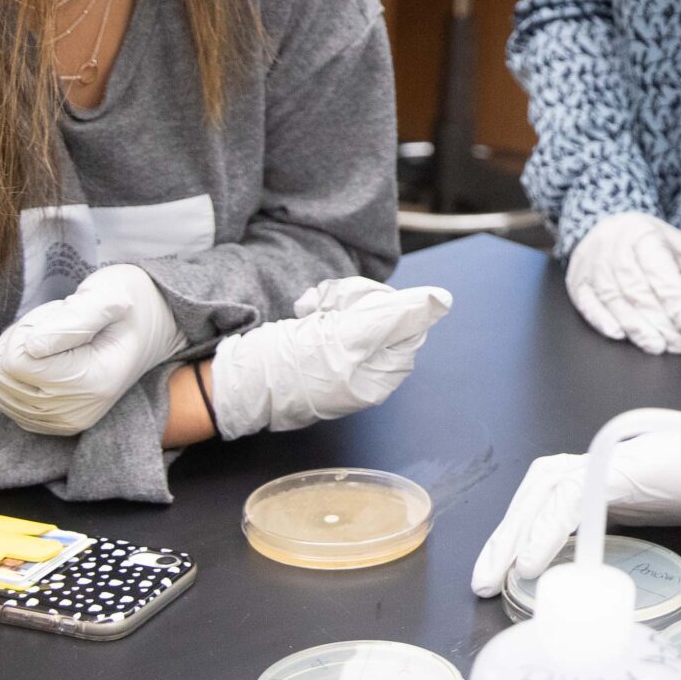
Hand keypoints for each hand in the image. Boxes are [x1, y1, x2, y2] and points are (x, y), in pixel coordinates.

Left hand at [0, 264, 183, 435]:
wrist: (150, 329)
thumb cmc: (129, 305)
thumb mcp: (109, 295)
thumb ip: (73, 319)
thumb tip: (30, 349)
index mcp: (93, 382)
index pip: (14, 361)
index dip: (26, 328)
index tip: (59, 315)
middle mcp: (77, 411)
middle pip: (1, 375)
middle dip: (18, 340)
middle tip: (56, 325)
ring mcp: (64, 422)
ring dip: (15, 355)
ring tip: (53, 340)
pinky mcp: (52, 425)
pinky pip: (4, 400)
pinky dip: (15, 375)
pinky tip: (45, 360)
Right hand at [208, 277, 452, 436]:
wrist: (237, 380)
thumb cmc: (290, 368)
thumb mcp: (347, 339)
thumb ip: (396, 318)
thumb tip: (443, 300)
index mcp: (381, 376)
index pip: (408, 325)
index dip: (384, 307)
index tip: (354, 308)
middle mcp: (368, 369)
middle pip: (384, 313)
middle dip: (355, 301)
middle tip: (327, 308)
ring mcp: (345, 357)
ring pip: (359, 307)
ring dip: (335, 299)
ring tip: (311, 308)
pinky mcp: (324, 345)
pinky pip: (337, 312)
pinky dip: (320, 305)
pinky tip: (304, 311)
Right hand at [469, 393, 680, 604]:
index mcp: (644, 459)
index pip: (577, 488)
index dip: (548, 525)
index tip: (531, 567)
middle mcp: (620, 460)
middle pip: (546, 485)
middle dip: (512, 529)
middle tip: (487, 579)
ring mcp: (616, 472)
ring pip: (546, 488)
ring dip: (515, 525)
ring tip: (491, 573)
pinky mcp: (619, 487)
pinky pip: (563, 500)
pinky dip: (536, 524)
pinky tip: (524, 560)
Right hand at [565, 212, 680, 354]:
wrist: (612, 231)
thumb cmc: (654, 247)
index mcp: (642, 233)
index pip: (656, 268)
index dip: (672, 297)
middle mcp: (612, 245)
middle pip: (634, 287)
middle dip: (657, 319)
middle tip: (676, 343)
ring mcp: (591, 263)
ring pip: (612, 298)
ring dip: (635, 326)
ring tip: (656, 346)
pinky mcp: (576, 281)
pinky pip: (586, 303)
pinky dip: (602, 321)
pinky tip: (620, 335)